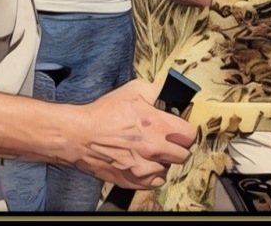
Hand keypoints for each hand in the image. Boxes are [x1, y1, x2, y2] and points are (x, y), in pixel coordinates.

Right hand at [62, 78, 194, 189]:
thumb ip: (157, 90)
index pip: (190, 135)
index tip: (177, 129)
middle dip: (176, 146)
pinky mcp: (135, 181)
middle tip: (165, 140)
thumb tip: (170, 91)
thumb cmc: (104, 113)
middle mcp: (155, 149)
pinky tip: (142, 161)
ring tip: (148, 150)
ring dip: (162, 160)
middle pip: (183, 155)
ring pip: (168, 168)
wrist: (81, 136)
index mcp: (158, 126)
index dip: (184, 130)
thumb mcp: (132, 90)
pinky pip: (155, 181)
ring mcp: (145, 168)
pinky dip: (152, 173)